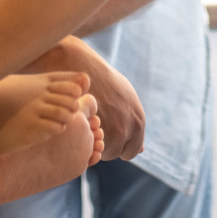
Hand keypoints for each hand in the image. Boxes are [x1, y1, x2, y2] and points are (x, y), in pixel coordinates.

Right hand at [36, 36, 144, 160]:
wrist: (80, 64)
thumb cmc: (101, 79)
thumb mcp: (125, 98)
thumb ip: (133, 125)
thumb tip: (141, 150)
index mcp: (138, 121)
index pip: (131, 150)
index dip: (118, 145)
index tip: (105, 135)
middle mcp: (128, 128)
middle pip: (115, 153)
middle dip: (104, 145)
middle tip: (91, 128)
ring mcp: (110, 130)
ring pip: (99, 151)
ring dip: (91, 142)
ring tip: (82, 125)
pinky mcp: (92, 129)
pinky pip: (87, 146)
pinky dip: (80, 139)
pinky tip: (75, 125)